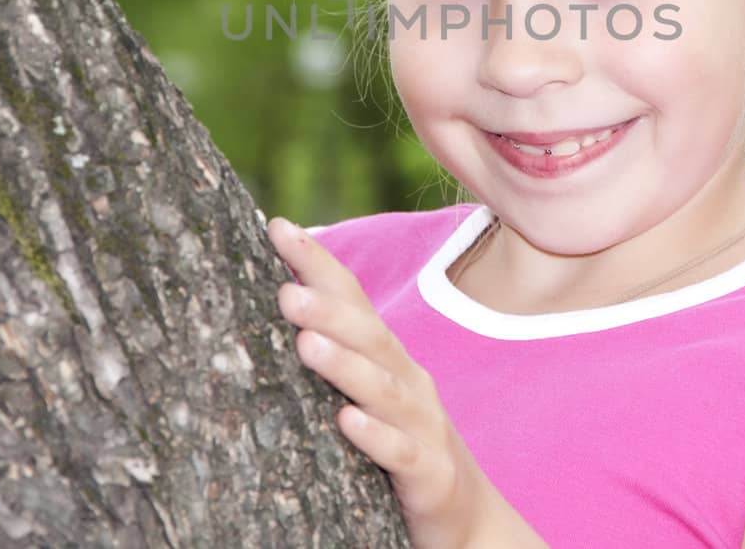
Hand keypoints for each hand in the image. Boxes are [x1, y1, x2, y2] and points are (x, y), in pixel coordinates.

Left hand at [268, 217, 546, 548]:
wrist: (468, 517)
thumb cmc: (403, 445)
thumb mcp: (368, 394)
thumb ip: (333, 353)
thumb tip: (276, 303)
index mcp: (388, 359)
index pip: (353, 299)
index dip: (319, 263)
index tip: (277, 227)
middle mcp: (408, 382)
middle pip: (370, 337)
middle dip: (329, 309)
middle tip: (285, 291)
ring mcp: (424, 427)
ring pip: (383, 390)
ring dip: (345, 365)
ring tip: (306, 344)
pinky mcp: (431, 476)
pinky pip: (400, 454)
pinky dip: (375, 436)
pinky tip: (345, 422)